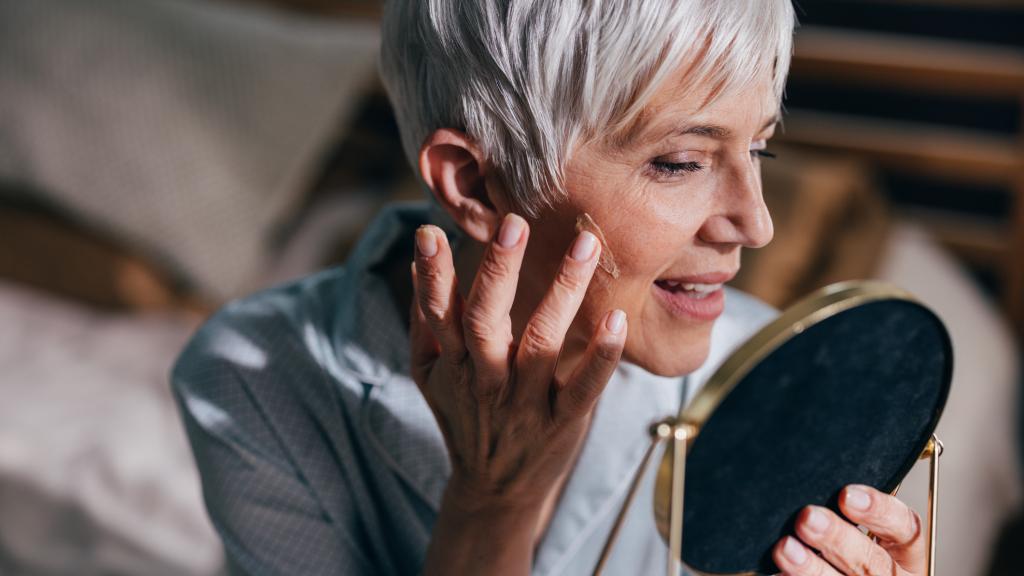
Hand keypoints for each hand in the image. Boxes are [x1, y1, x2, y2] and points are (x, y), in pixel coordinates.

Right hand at [409, 213, 626, 513]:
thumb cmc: (465, 417)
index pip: (437, 313)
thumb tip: (419, 260)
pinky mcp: (563, 421)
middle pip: (485, 321)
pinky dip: (601, 355)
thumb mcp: (430, 374)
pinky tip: (617, 318)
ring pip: (541, 342)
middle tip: (514, 223)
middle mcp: (485, 380)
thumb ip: (426, 320)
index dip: (432, 275)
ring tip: (585, 245)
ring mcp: (525, 402)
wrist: (495, 490)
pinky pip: (584, 387)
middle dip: (498, 271)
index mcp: (452, 364)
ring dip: (563, 292)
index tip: (430, 231)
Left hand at [773, 484, 925, 575]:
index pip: (906, 528)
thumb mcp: (870, 529)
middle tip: (807, 517)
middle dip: (838, 538)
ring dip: (812, 567)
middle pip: (872, 560)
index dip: (879, 511)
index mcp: (908, 552)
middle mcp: (895, 575)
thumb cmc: (856, 548)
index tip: (847, 494)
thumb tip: (814, 481)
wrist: (848, 570)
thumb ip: (851, 509)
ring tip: (785, 548)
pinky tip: (779, 573)